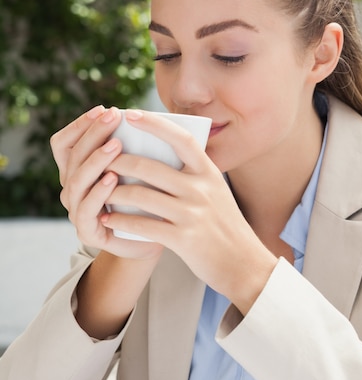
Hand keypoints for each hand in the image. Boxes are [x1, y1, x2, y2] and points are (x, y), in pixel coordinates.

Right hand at [50, 106, 162, 260]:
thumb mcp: (136, 170)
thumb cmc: (144, 201)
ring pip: (76, 180)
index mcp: (78, 172)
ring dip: (96, 160)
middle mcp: (72, 189)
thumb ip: (130, 148)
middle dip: (93, 133)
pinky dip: (98, 192)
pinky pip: (87, 209)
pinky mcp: (87, 232)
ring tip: (115, 145)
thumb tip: (141, 115)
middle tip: (114, 117)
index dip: (80, 125)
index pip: (64, 143)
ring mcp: (77, 211)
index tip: (103, 110)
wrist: (151, 240)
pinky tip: (112, 178)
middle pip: (72, 156)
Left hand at [102, 110, 277, 312]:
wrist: (244, 265)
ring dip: (114, 193)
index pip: (181, 139)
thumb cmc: (224, 226)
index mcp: (209, 173)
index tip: (131, 114)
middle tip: (100, 159)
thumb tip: (160, 155)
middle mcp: (201, 189)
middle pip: (150, 167)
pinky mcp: (183, 239)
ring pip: (140, 196)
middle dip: (118, 161)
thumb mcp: (216, 193)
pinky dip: (120, 221)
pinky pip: (142, 225)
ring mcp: (192, 214)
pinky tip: (108, 220)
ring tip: (99, 192)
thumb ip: (194, 175)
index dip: (155, 124)